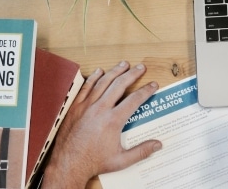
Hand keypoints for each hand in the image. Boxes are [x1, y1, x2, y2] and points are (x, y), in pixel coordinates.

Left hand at [41, 62, 161, 188]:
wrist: (69, 164)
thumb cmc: (94, 162)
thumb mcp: (121, 160)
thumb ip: (141, 151)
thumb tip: (158, 144)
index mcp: (113, 121)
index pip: (135, 100)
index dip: (146, 91)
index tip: (153, 85)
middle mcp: (100, 109)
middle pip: (119, 85)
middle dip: (132, 74)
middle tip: (141, 67)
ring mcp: (86, 106)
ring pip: (103, 82)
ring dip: (115, 71)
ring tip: (124, 64)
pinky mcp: (76, 108)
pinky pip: (86, 88)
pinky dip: (94, 78)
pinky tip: (100, 72)